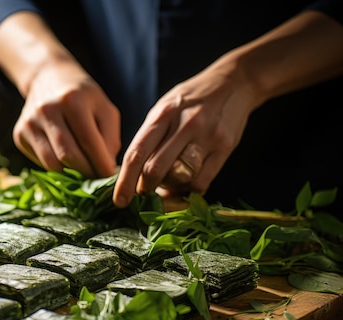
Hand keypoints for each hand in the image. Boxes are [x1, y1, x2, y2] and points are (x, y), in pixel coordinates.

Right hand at [13, 59, 120, 177]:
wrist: (48, 78)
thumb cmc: (83, 96)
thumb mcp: (105, 109)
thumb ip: (110, 139)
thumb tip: (105, 171)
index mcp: (72, 100)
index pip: (88, 142)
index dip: (101, 164)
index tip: (109, 175)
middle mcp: (46, 110)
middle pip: (68, 156)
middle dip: (86, 173)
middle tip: (97, 177)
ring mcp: (29, 123)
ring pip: (52, 164)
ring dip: (70, 174)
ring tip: (83, 171)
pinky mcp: (19, 135)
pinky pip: (41, 162)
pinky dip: (57, 166)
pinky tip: (66, 159)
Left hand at [113, 62, 257, 206]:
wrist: (235, 82)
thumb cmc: (192, 99)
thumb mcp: (164, 108)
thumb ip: (149, 137)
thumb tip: (134, 174)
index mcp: (163, 114)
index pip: (136, 153)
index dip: (125, 182)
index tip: (120, 200)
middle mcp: (184, 124)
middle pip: (155, 170)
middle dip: (145, 188)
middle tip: (144, 191)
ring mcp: (206, 136)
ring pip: (179, 177)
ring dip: (168, 188)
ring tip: (167, 183)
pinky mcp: (224, 147)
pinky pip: (201, 181)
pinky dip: (189, 190)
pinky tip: (185, 184)